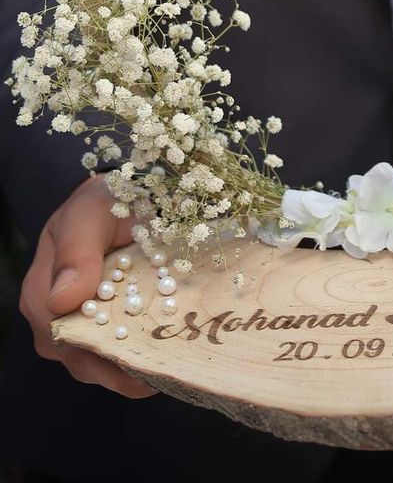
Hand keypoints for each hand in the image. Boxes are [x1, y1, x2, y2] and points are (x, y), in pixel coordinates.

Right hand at [20, 175, 156, 396]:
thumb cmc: (100, 204)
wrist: (117, 199)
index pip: (68, 342)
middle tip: (168, 373)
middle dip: (124, 371)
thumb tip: (61, 300)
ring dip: (135, 368)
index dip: (103, 358)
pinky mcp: (99, 325)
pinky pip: (116, 352)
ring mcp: (75, 326)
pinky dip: (141, 356)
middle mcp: (52, 319)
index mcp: (41, 294)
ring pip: (101, 365)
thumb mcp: (89, 214)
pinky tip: (168, 356)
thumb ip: (76, 251)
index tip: (142, 364)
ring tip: (173, 368)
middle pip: (85, 361)